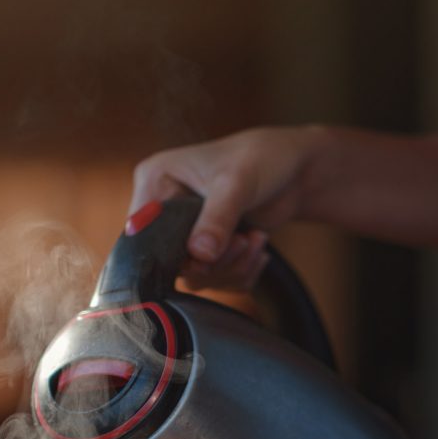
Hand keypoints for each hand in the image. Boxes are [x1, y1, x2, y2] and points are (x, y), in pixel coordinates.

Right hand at [130, 125, 322, 292]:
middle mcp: (165, 209)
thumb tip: (200, 256)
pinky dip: (242, 271)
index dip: (173, 251)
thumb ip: (217, 219)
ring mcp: (187, 232)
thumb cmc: (261, 159)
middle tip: (242, 241)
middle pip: (172, 261)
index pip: (143, 231)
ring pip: (197, 276)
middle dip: (214, 261)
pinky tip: (258, 246)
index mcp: (156, 181)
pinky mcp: (209, 250)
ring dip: (233, 266)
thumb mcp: (236, 183)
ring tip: (255, 239)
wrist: (294, 171)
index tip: (205, 254)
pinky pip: (218, 279)